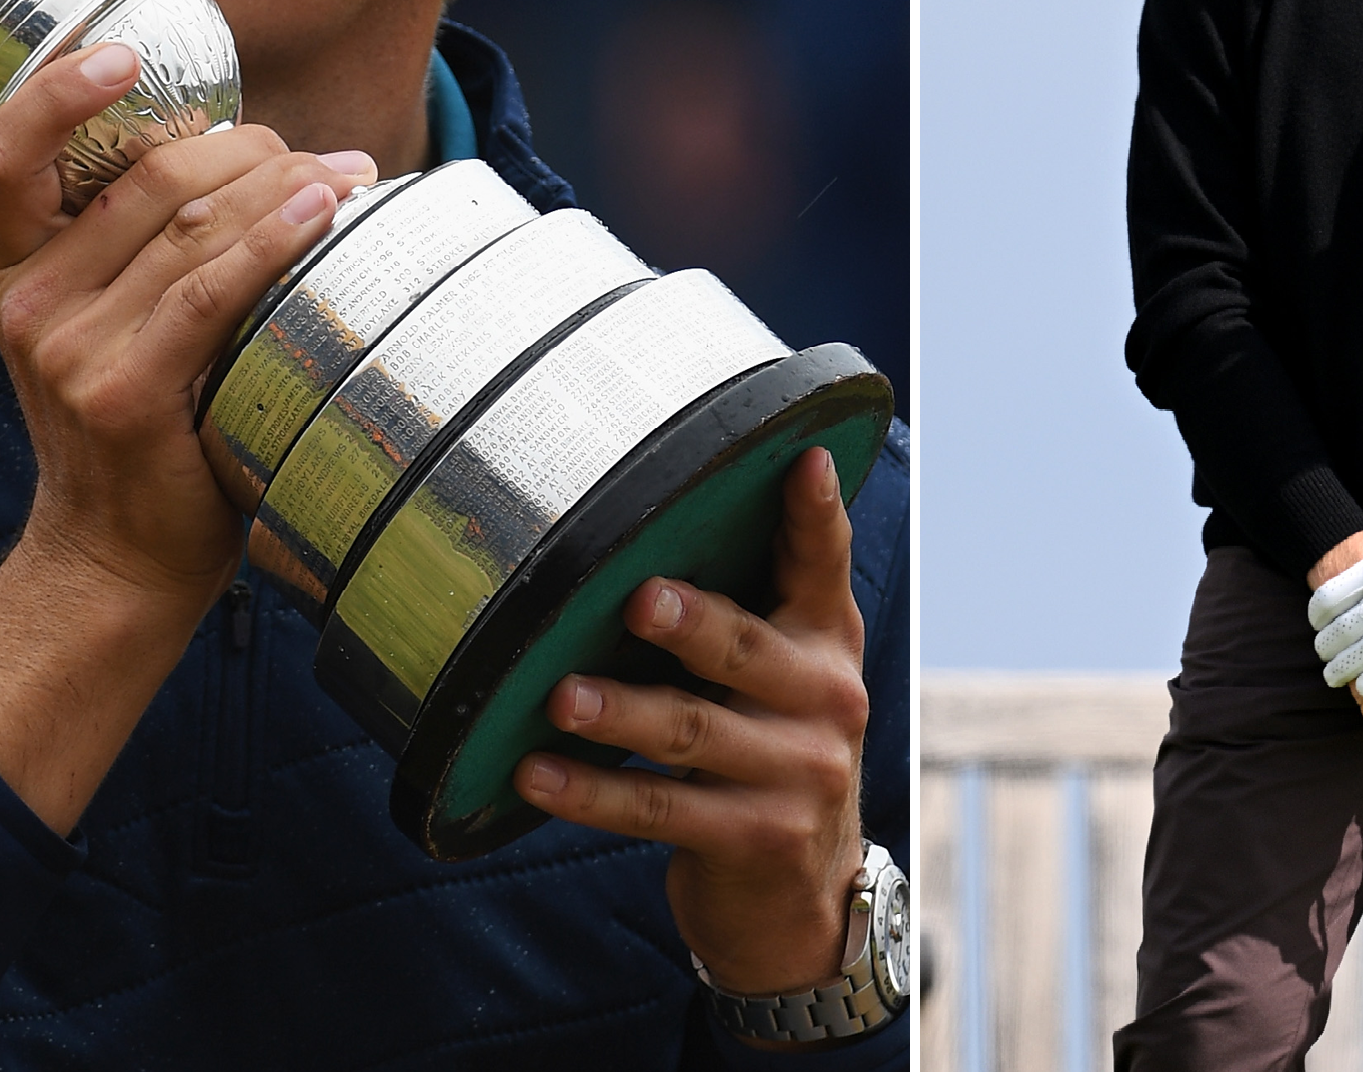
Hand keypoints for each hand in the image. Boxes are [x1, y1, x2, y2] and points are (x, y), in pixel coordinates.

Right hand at [0, 43, 375, 831]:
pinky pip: (210, 287)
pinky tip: (327, 209)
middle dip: (245, 147)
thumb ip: (138, 246)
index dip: (56, 89)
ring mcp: (65, 345)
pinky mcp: (119, 389)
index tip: (124, 52)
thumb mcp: (107, 326)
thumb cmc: (141, 431)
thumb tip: (243, 148)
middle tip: (315, 155)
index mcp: (11, 268)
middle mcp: (26, 299)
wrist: (115, 561)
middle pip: (146, 175)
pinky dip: (277, 236)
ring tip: (349, 174)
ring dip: (284, 183)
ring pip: (189, 222)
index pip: (4, 152)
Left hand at [514, 448, 870, 998]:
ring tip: (560, 697)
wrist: (801, 901)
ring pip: (692, 731)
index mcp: (827, 642)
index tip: (803, 461)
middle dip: (691, 624)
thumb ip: (744, 622)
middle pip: (746, 649)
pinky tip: (536, 774)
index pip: (823, 565)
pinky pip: (659, 809)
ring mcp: (798, 774)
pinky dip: (592, 793)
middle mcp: (826, 700)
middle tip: (638, 599)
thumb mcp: (781, 687)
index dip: (815, 513)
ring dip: (619, 713)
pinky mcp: (756, 837)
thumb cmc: (767, 758)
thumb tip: (639, 544)